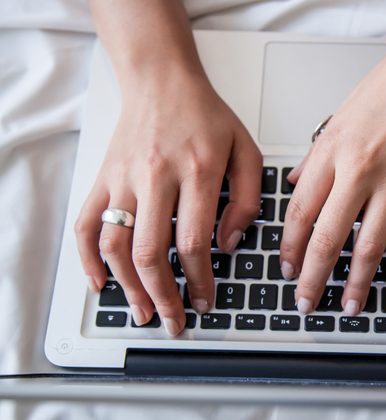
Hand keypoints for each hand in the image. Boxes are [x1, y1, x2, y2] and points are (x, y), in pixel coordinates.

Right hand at [75, 71, 261, 335]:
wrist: (162, 82)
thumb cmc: (206, 117)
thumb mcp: (246, 151)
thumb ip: (248, 199)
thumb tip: (229, 244)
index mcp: (198, 171)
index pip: (194, 241)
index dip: (200, 280)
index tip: (205, 301)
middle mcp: (156, 177)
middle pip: (151, 252)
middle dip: (163, 296)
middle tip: (174, 321)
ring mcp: (123, 179)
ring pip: (115, 244)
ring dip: (128, 287)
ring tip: (143, 311)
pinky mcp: (103, 179)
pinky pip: (86, 224)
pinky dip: (88, 258)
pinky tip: (100, 283)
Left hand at [280, 4, 385, 314]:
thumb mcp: (340, 116)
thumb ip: (316, 156)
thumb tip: (296, 183)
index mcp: (331, 152)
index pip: (299, 211)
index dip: (290, 247)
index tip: (286, 267)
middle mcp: (359, 169)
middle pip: (327, 236)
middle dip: (313, 277)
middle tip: (306, 301)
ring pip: (369, 244)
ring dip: (357, 281)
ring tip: (350, 305)